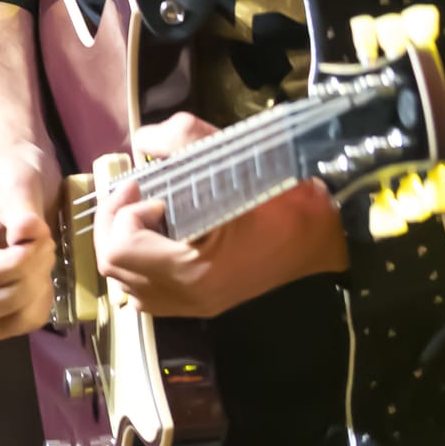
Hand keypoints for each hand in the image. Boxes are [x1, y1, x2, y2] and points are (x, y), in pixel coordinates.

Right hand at [0, 140, 61, 339]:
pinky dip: (36, 307)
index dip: (16, 264)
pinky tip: (44, 278)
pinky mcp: (0, 296)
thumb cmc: (9, 169)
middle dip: (26, 279)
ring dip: (32, 297)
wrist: (19, 164)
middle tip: (44, 245)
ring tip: (43, 261)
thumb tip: (26, 234)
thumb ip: (22, 214)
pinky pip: (15, 322)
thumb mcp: (16, 184)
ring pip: (1, 322)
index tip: (38, 236)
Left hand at [98, 109, 346, 313]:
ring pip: (126, 285)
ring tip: (149, 216)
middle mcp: (187, 297)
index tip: (146, 185)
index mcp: (194, 271)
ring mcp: (193, 307)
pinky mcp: (201, 307)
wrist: (329, 235)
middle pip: (115, 268)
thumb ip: (183, 139)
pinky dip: (141, 268)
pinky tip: (160, 241)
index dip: (124, 211)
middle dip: (117, 224)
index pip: (122, 249)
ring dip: (126, 246)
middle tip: (138, 193)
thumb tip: (142, 138)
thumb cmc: (287, 199)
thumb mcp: (239, 158)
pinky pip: (148, 297)